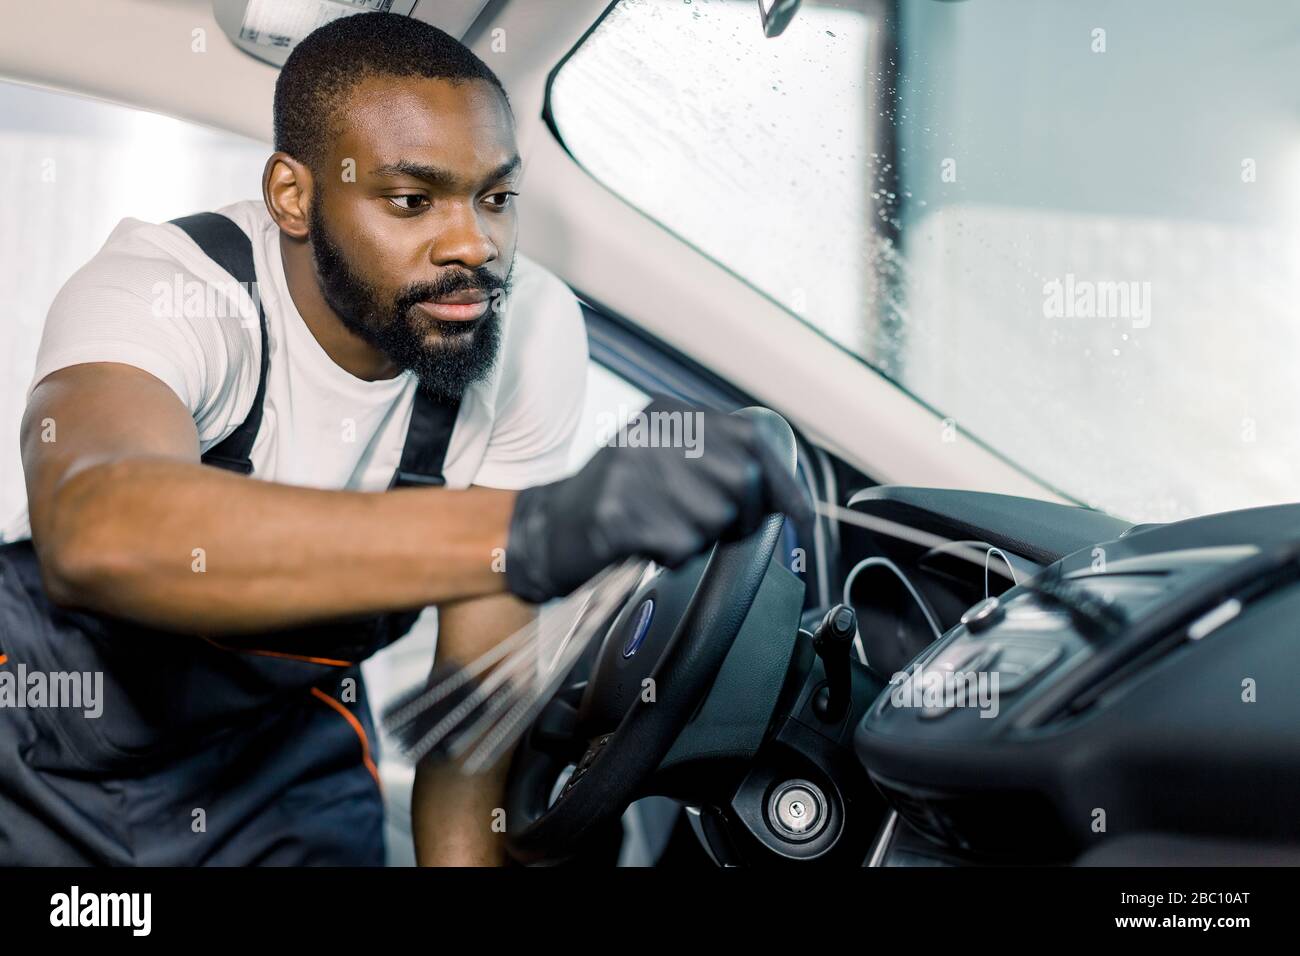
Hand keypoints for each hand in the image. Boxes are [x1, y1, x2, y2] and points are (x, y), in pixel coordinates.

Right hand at [505, 398, 810, 603]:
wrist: (546, 530)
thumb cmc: (614, 503)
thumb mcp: (664, 461)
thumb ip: (717, 460)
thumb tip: (783, 490)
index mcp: (669, 414)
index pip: (752, 439)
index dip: (786, 482)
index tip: (803, 516)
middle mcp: (652, 433)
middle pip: (742, 481)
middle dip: (742, 517)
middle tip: (709, 528)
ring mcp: (633, 471)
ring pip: (714, 516)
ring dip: (699, 538)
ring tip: (662, 530)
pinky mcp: (619, 514)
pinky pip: (680, 544)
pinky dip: (672, 555)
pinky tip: (646, 545)